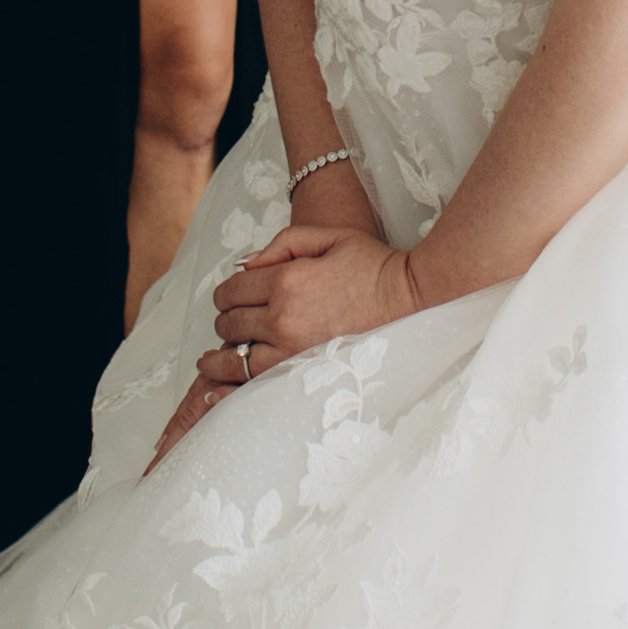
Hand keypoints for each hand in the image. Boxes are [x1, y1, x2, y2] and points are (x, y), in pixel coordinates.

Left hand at [147, 218, 419, 463]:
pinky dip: (229, 389)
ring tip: (213, 360)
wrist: (413, 302)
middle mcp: (282, 318)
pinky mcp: (302, 376)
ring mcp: (291, 352)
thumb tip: (244, 266)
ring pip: (233, 361)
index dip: (226, 294)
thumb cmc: (374, 266)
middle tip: (234, 324)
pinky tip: (216, 390)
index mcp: (285, 280)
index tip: (232, 298)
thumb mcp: (329, 237)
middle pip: (228, 326)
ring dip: (219, 359)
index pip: (230, 291)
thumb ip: (283, 244)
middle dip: (226, 322)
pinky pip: (251, 387)